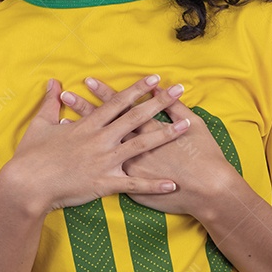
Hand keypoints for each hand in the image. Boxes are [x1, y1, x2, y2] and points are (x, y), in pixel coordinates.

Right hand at [0, 75, 191, 215]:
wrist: (27, 184)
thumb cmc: (31, 156)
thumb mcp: (40, 124)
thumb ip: (50, 102)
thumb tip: (53, 82)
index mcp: (88, 125)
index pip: (117, 102)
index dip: (138, 89)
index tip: (155, 79)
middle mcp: (101, 139)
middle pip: (136, 117)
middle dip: (159, 102)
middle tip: (180, 90)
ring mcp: (105, 161)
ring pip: (141, 145)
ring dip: (165, 135)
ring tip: (186, 126)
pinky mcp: (105, 182)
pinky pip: (135, 184)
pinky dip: (154, 184)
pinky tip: (172, 184)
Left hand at [58, 77, 234, 215]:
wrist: (209, 190)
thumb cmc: (204, 156)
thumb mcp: (194, 124)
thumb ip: (176, 108)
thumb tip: (161, 90)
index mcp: (148, 129)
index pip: (121, 107)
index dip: (104, 93)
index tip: (88, 81)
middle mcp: (134, 147)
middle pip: (103, 124)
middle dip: (84, 109)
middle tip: (66, 95)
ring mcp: (129, 167)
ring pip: (99, 148)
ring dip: (82, 135)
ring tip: (62, 122)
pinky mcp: (131, 186)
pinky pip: (105, 174)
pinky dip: (89, 166)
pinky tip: (75, 159)